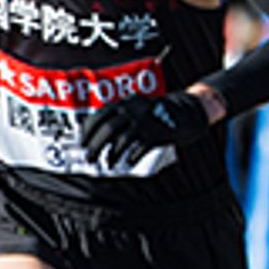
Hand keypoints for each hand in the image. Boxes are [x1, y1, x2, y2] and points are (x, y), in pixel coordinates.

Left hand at [82, 88, 212, 168]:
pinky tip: (128, 162)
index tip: (82, 143)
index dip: (88, 131)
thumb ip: (118, 120)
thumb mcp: (135, 111)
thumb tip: (96, 139)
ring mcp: (145, 121)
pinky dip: (131, 156)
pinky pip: (140, 146)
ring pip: (122, 139)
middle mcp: (133, 110)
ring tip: (107, 164)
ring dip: (111, 154)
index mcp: (125, 103)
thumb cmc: (154, 116)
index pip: (99, 116)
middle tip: (88, 159)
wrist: (185, 113)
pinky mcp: (157, 132)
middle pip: (107, 129)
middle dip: (95, 146)